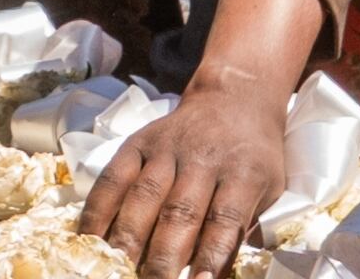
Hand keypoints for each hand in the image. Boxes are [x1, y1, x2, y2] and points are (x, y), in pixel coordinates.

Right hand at [82, 72, 288, 278]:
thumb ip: (246, 230)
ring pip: (143, 197)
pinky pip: (113, 178)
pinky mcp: (138, 142)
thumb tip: (216, 273)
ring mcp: (168, 149)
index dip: (210, 255)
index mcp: (243, 173)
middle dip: (162, 259)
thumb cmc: (253, 156)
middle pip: (179, 213)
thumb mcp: (269, 190)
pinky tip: (89, 239)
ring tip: (115, 269)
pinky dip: (99, 211)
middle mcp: (203, 159)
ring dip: (127, 240)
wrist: (234, 99)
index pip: (224, 220)